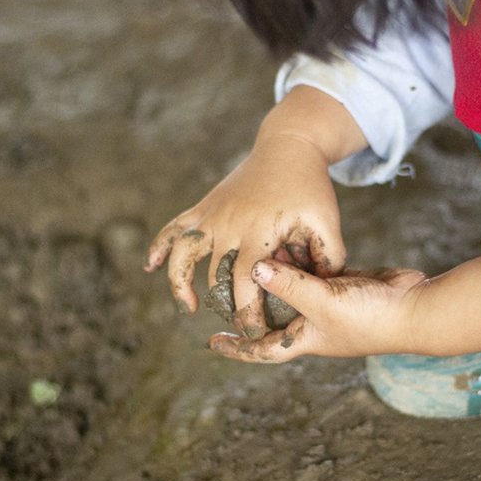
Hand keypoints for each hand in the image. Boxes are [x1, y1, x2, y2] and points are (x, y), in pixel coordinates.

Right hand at [144, 141, 345, 336]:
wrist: (288, 146)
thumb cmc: (310, 187)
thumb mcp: (328, 222)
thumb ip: (329, 258)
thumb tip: (323, 291)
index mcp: (259, 232)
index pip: (246, 283)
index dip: (247, 313)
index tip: (254, 334)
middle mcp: (228, 225)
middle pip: (215, 277)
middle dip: (224, 307)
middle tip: (239, 328)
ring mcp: (212, 215)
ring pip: (182, 253)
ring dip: (178, 282)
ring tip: (189, 307)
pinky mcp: (203, 207)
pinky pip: (174, 228)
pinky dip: (159, 247)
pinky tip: (151, 266)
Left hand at [207, 259, 427, 361]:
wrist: (414, 307)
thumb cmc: (370, 317)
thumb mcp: (322, 302)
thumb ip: (288, 285)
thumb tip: (253, 269)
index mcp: (304, 337)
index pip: (262, 347)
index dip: (237, 346)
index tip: (212, 341)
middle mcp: (312, 322)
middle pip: (272, 314)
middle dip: (251, 302)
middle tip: (224, 284)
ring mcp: (328, 303)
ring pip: (292, 289)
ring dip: (275, 274)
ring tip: (252, 254)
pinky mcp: (343, 284)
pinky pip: (314, 273)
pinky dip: (301, 260)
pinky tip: (289, 241)